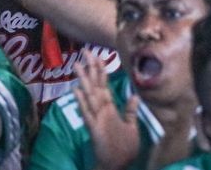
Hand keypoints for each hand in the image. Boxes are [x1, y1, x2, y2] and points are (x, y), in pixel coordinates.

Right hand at [74, 51, 139, 169]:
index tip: (97, 55)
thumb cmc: (123, 148)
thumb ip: (130, 112)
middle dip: (91, 69)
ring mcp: (96, 118)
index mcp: (110, 109)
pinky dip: (82, 102)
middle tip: (85, 51)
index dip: (101, 70)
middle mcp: (101, 110)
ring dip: (83, 80)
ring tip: (77, 65)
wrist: (116, 166)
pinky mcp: (93, 128)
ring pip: (89, 95)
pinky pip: (87, 113)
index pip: (104, 85)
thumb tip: (134, 95)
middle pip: (95, 85)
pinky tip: (76, 91)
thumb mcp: (131, 128)